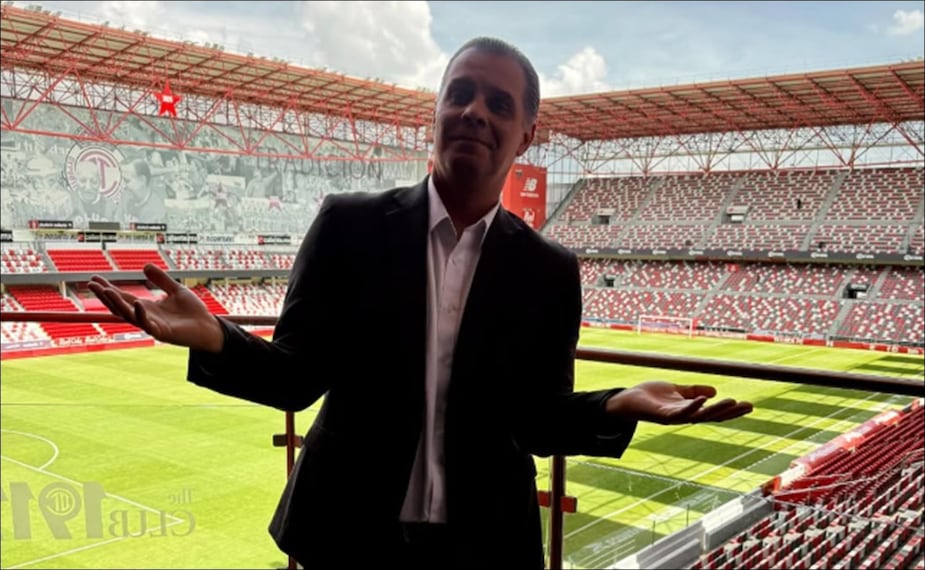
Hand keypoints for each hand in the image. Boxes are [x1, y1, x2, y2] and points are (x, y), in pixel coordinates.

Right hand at [88, 263, 224, 352]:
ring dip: (117, 304)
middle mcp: (146, 316)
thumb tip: (144, 266)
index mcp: (147, 307)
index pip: (123, 297)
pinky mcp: (162, 333)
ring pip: (129, 315)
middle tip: (91, 284)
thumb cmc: (193, 312)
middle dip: (105, 296)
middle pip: (120, 306)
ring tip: (105, 291)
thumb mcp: (176, 290)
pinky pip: (148, 324)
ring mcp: (153, 325)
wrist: (209, 328)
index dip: (109, 288)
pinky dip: (142, 314)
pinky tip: (138, 303)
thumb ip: (161, 280)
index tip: (94, 278)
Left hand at [604, 381, 752, 424]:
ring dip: (716, 410)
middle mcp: (684, 416)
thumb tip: (714, 391)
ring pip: (699, 416)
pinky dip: (692, 406)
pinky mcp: (662, 415)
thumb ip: (693, 391)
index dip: (731, 410)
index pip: (714, 412)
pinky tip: (704, 399)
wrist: (626, 400)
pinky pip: (680, 412)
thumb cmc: (649, 397)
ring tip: (733, 401)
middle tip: (748, 406)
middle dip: (730, 412)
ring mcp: (674, 417)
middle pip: (711, 416)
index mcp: (689, 410)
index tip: (749, 406)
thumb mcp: (676, 390)